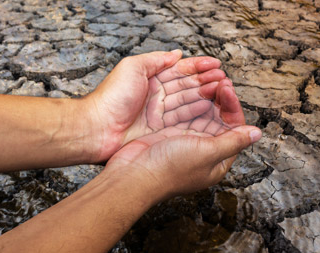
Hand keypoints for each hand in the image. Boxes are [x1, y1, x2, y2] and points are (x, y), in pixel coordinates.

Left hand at [80, 50, 227, 162]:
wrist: (96, 129)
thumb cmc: (110, 98)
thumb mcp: (132, 68)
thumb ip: (156, 60)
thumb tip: (176, 54)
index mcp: (150, 78)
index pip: (179, 70)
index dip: (198, 67)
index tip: (215, 65)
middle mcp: (157, 96)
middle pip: (187, 86)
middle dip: (207, 81)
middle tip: (224, 79)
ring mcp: (160, 114)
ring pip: (188, 102)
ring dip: (206, 96)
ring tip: (222, 91)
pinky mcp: (161, 131)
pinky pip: (183, 120)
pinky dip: (198, 114)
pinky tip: (210, 109)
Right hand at [103, 83, 261, 201]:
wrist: (134, 174)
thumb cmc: (170, 169)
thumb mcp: (208, 153)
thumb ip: (233, 142)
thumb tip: (257, 133)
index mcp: (218, 159)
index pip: (234, 127)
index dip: (233, 106)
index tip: (227, 88)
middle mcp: (205, 150)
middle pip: (219, 118)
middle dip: (221, 99)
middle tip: (220, 80)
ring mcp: (187, 142)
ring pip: (203, 114)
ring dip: (207, 97)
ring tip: (208, 80)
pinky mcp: (171, 134)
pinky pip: (186, 114)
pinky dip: (190, 101)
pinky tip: (191, 89)